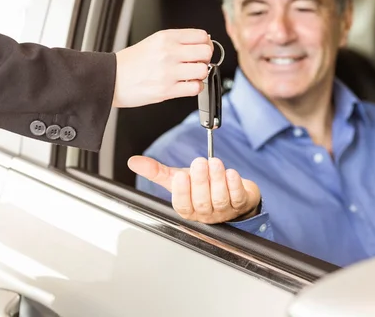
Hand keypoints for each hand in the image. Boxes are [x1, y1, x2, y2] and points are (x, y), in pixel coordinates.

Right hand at [112, 29, 212, 107]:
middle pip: (206, 52)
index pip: (201, 36)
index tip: (201, 49)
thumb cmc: (131, 63)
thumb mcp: (154, 41)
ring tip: (191, 75)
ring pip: (203, 70)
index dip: (206, 43)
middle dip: (205, 59)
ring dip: (200, 74)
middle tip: (198, 63)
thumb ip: (177, 40)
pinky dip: (195, 88)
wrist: (111, 78)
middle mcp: (168, 53)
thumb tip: (203, 41)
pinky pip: (195, 88)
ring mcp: (169, 72)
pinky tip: (187, 85)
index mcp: (166, 38)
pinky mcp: (167, 90)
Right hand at [128, 156, 260, 223]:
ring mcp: (224, 210)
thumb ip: (157, 172)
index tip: (180, 176)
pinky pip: (238, 197)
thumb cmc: (201, 186)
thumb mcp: (177, 179)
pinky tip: (231, 173)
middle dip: (201, 181)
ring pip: (220, 198)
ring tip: (214, 162)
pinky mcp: (241, 203)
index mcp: (188, 209)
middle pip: (202, 202)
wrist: (228, 189)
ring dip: (217, 179)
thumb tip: (134, 162)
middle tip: (200, 162)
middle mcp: (205, 213)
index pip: (182, 206)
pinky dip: (234, 184)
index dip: (181, 193)